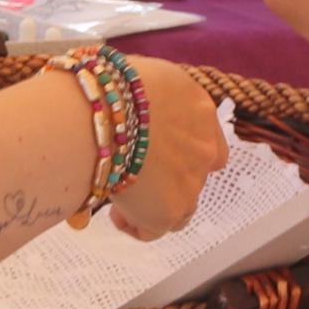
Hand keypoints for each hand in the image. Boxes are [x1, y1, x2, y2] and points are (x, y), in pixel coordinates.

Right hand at [102, 57, 219, 240]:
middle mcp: (205, 147)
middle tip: (135, 176)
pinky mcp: (168, 211)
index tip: (155, 152)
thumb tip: (131, 113)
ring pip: (181, 208)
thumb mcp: (141, 78)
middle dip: (168, 178)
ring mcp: (190, 182)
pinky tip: (116, 214)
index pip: (208, 139)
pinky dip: (136, 225)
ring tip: (121, 199)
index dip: (184, 151)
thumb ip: (150, 101)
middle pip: (195, 175)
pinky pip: (154, 230)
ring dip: (155, 205)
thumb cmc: (108, 87)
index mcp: (200, 109)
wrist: (101, 114)